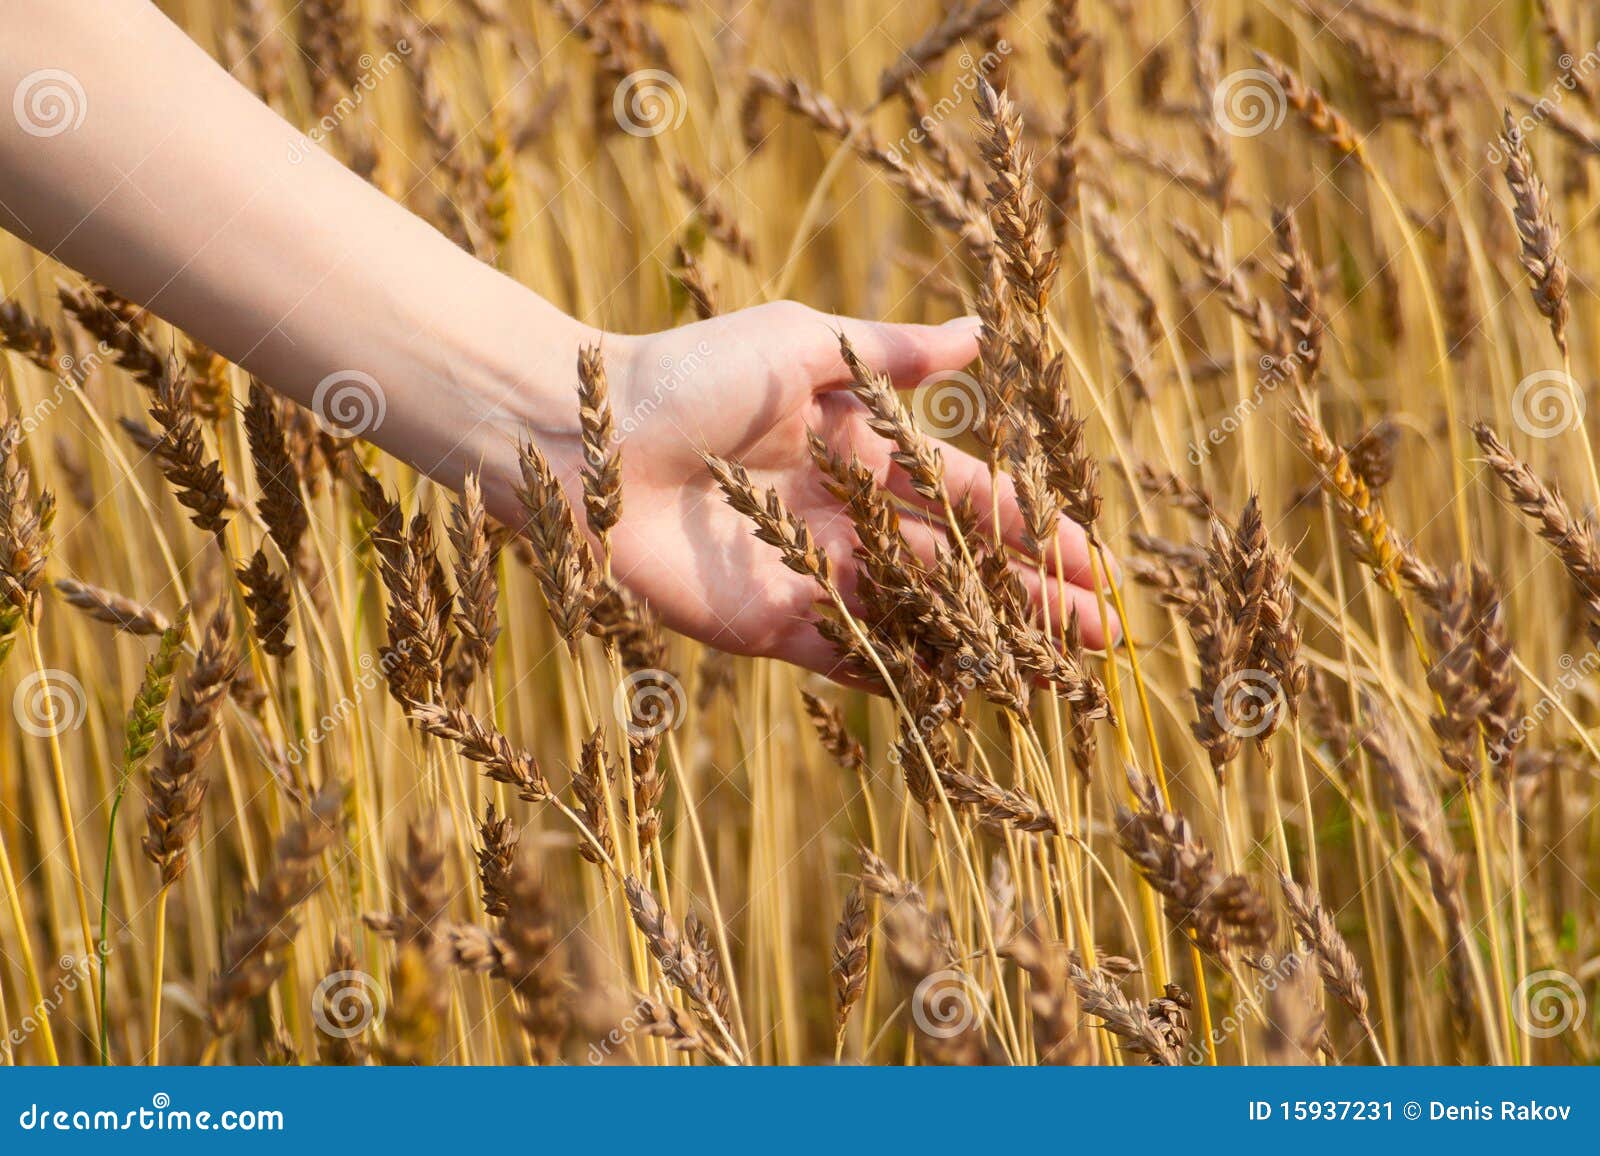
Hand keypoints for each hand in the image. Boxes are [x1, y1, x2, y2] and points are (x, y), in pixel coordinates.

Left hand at [587, 301, 1116, 676]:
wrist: (589, 434)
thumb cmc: (690, 372)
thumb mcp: (802, 345)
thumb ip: (893, 356)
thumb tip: (984, 332)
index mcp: (862, 450)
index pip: (968, 497)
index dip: (1031, 527)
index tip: (1093, 560)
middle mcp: (848, 516)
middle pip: (958, 566)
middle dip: (1029, 598)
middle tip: (1101, 636)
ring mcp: (812, 574)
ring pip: (917, 615)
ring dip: (984, 642)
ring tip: (1053, 671)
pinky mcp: (769, 623)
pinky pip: (849, 654)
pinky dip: (904, 673)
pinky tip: (965, 692)